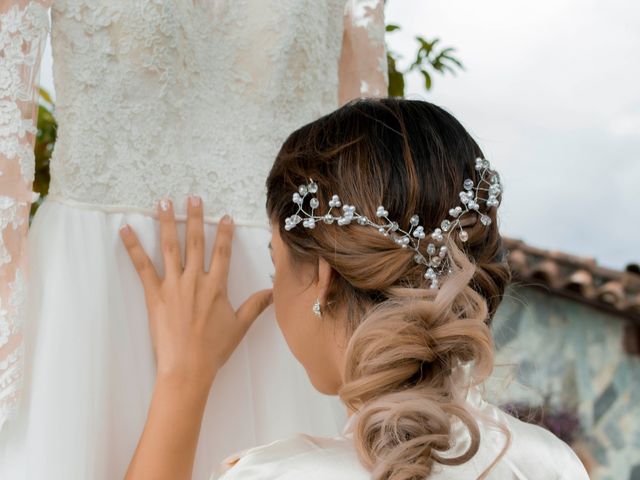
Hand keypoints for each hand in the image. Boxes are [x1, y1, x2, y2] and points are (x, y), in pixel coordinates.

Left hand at [119, 196, 272, 392]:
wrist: (187, 368)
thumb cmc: (214, 349)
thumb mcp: (239, 326)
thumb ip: (256, 306)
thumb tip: (273, 292)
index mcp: (216, 286)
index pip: (222, 252)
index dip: (225, 233)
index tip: (225, 217)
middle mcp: (195, 280)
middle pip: (195, 242)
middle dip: (194, 217)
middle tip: (193, 197)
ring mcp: (173, 285)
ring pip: (170, 247)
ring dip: (166, 222)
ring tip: (164, 202)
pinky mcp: (154, 294)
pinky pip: (142, 266)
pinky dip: (133, 247)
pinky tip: (126, 230)